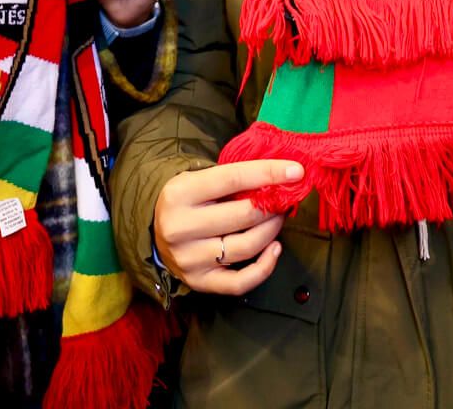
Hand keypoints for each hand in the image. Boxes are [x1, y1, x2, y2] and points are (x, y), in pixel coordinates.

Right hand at [154, 160, 303, 295]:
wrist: (156, 232)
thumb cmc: (187, 201)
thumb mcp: (198, 179)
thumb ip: (233, 178)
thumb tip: (281, 175)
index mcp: (179, 193)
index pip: (232, 179)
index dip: (268, 174)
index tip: (295, 171)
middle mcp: (180, 227)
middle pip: (243, 215)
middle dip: (273, 206)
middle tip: (284, 199)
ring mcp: (188, 258)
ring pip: (246, 246)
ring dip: (272, 231)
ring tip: (278, 219)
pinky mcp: (199, 281)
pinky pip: (240, 282)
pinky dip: (265, 267)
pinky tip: (274, 249)